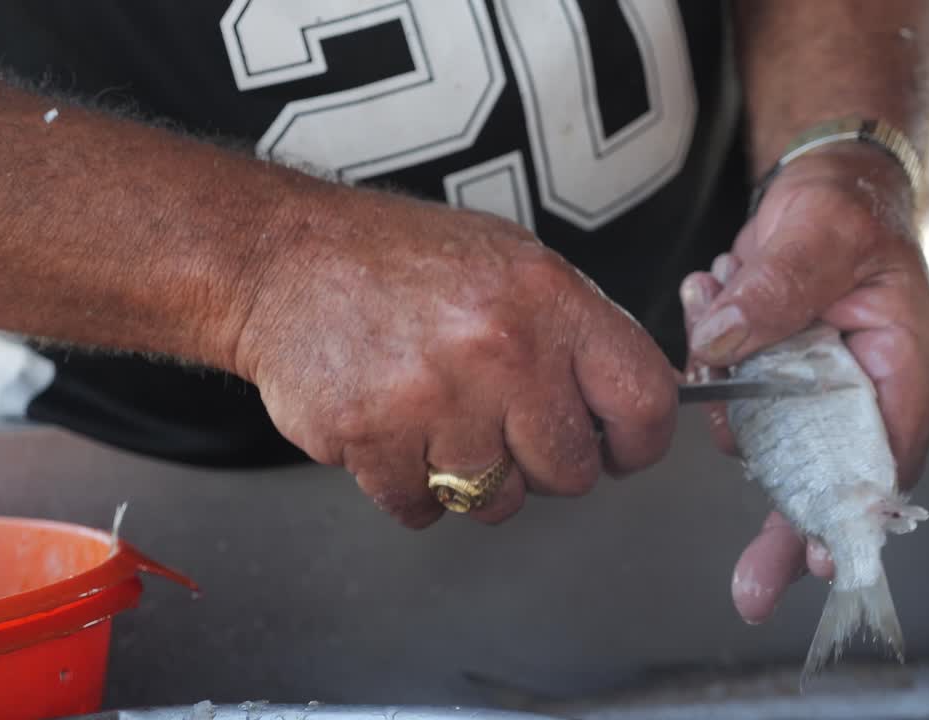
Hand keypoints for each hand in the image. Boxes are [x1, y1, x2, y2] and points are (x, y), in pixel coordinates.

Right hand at [232, 188, 678, 527]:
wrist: (284, 259)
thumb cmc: (401, 261)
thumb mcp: (511, 261)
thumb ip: (574, 330)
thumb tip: (632, 402)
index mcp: (548, 298)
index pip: (644, 398)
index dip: (639, 440)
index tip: (620, 449)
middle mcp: (501, 348)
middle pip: (572, 471)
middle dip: (545, 462)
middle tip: (507, 425)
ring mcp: (434, 398)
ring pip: (498, 502)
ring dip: (475, 478)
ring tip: (442, 419)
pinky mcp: (372, 440)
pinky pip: (425, 510)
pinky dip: (413, 488)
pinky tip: (398, 433)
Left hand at [680, 144, 928, 623]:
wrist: (821, 185)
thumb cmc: (847, 208)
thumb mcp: (819, 235)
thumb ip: (775, 289)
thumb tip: (723, 343)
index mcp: (898, 364)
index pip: (886, 453)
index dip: (856, 508)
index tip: (821, 553)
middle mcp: (856, 388)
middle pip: (827, 478)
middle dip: (790, 528)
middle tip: (755, 588)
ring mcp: (810, 388)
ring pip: (766, 440)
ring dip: (724, 397)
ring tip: (717, 306)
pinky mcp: (772, 377)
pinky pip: (732, 398)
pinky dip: (709, 364)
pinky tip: (711, 302)